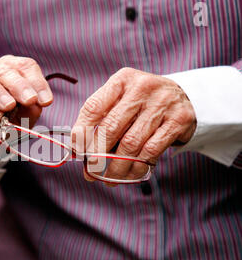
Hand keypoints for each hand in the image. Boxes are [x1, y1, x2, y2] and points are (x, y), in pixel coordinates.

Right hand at [0, 55, 52, 160]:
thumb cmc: (6, 126)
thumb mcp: (23, 121)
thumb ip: (30, 112)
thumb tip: (37, 104)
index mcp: (9, 72)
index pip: (24, 66)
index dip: (37, 81)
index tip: (46, 101)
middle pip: (3, 69)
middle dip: (19, 85)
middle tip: (30, 100)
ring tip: (10, 106)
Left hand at [72, 67, 195, 184]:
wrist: (183, 97)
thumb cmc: (141, 102)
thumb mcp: (121, 99)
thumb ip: (101, 118)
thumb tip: (79, 150)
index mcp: (121, 80)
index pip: (93, 107)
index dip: (81, 131)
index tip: (76, 150)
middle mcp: (142, 88)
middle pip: (111, 127)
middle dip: (97, 154)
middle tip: (90, 170)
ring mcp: (162, 104)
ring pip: (131, 143)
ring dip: (117, 166)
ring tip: (110, 179)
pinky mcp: (178, 121)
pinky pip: (151, 150)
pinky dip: (137, 167)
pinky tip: (130, 175)